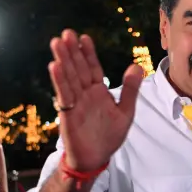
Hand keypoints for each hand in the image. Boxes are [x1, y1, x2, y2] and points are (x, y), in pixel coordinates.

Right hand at [48, 29, 143, 172]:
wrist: (95, 158)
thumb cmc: (108, 137)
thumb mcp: (125, 112)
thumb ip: (130, 90)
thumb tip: (137, 66)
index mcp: (98, 92)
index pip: (93, 68)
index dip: (88, 53)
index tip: (84, 38)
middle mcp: (85, 94)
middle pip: (78, 69)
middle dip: (73, 51)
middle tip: (66, 33)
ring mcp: (75, 102)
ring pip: (69, 77)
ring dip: (63, 60)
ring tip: (57, 43)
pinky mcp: (68, 113)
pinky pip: (64, 94)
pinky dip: (60, 81)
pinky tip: (55, 66)